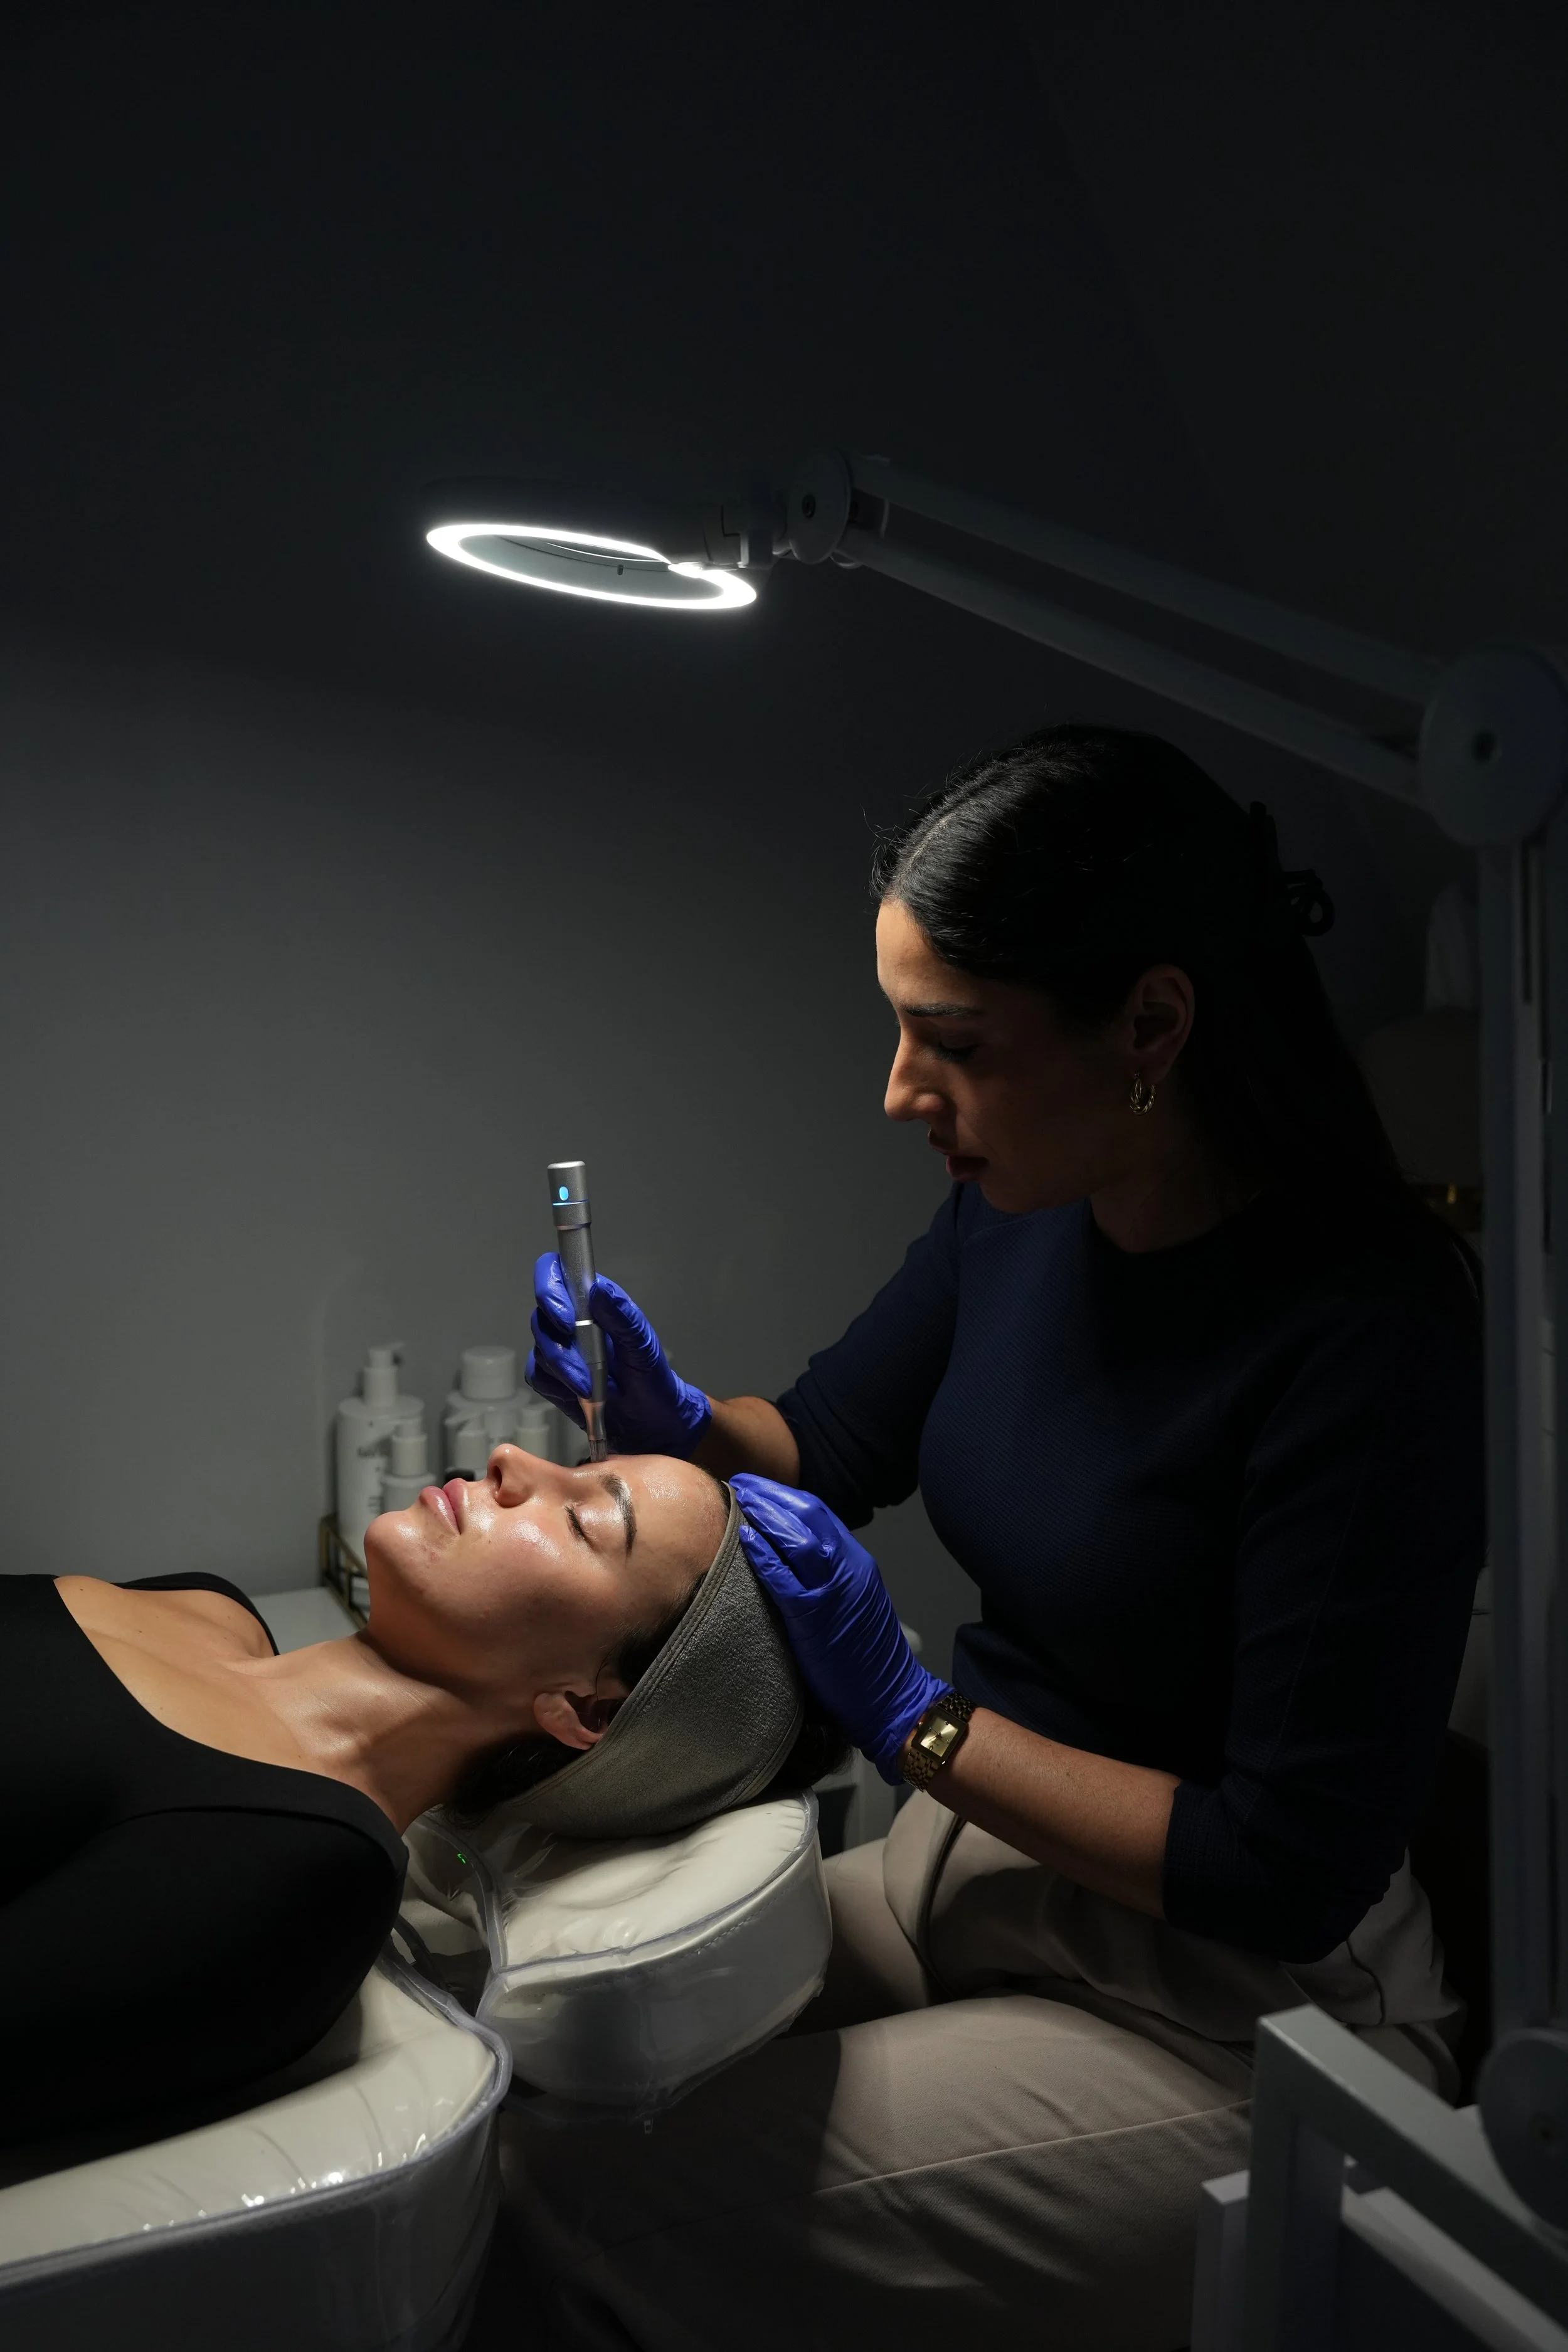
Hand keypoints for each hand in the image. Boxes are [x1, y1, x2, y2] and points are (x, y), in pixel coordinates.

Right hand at [526, 1254, 711, 1458]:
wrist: (650, 1421)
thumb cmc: (651, 1376)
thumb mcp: (643, 1346)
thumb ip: (623, 1317)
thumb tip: (598, 1291)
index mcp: (592, 1300)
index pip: (555, 1272)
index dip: (549, 1288)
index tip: (565, 1319)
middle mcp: (571, 1319)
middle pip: (541, 1315)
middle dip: (560, 1345)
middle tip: (584, 1369)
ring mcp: (559, 1348)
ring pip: (540, 1348)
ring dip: (564, 1370)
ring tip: (591, 1388)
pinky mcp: (552, 1377)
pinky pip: (537, 1375)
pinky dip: (557, 1386)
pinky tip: (579, 1395)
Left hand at [731, 1475, 942, 1783]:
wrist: (891, 1699)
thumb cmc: (866, 1660)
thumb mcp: (852, 1604)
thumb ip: (827, 1577)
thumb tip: (789, 1557)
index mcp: (857, 1563)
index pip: (820, 1514)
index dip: (786, 1497)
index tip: (758, 1487)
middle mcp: (850, 1568)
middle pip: (809, 1516)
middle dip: (772, 1496)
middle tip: (741, 1484)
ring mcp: (836, 1591)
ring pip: (800, 1539)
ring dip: (767, 1515)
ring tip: (739, 1501)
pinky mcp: (818, 1618)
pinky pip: (788, 1579)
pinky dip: (766, 1556)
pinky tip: (746, 1541)